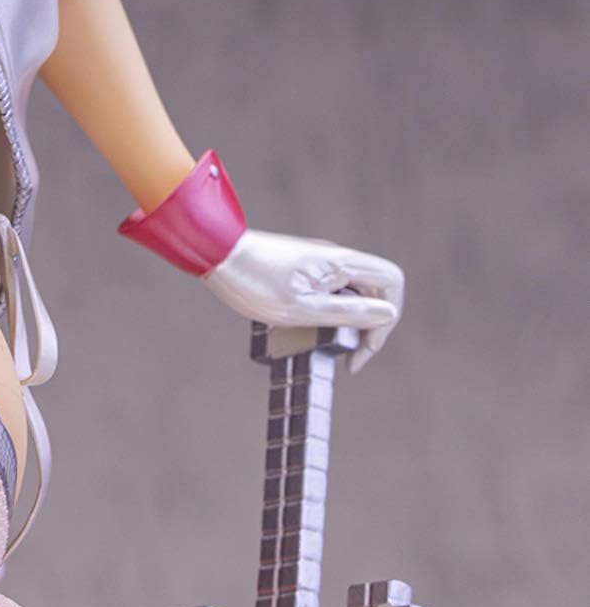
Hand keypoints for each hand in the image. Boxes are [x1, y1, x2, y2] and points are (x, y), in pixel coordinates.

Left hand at [203, 228, 405, 372]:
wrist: (214, 252)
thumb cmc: (254, 281)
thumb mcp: (303, 309)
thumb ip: (348, 314)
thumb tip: (387, 314)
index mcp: (340, 262)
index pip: (392, 281)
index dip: (388, 317)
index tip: (362, 347)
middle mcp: (334, 257)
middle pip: (374, 289)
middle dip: (368, 325)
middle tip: (346, 354)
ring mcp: (318, 261)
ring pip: (351, 292)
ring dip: (345, 320)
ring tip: (320, 343)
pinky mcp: (302, 268)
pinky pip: (329, 290)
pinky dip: (326, 312)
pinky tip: (302, 328)